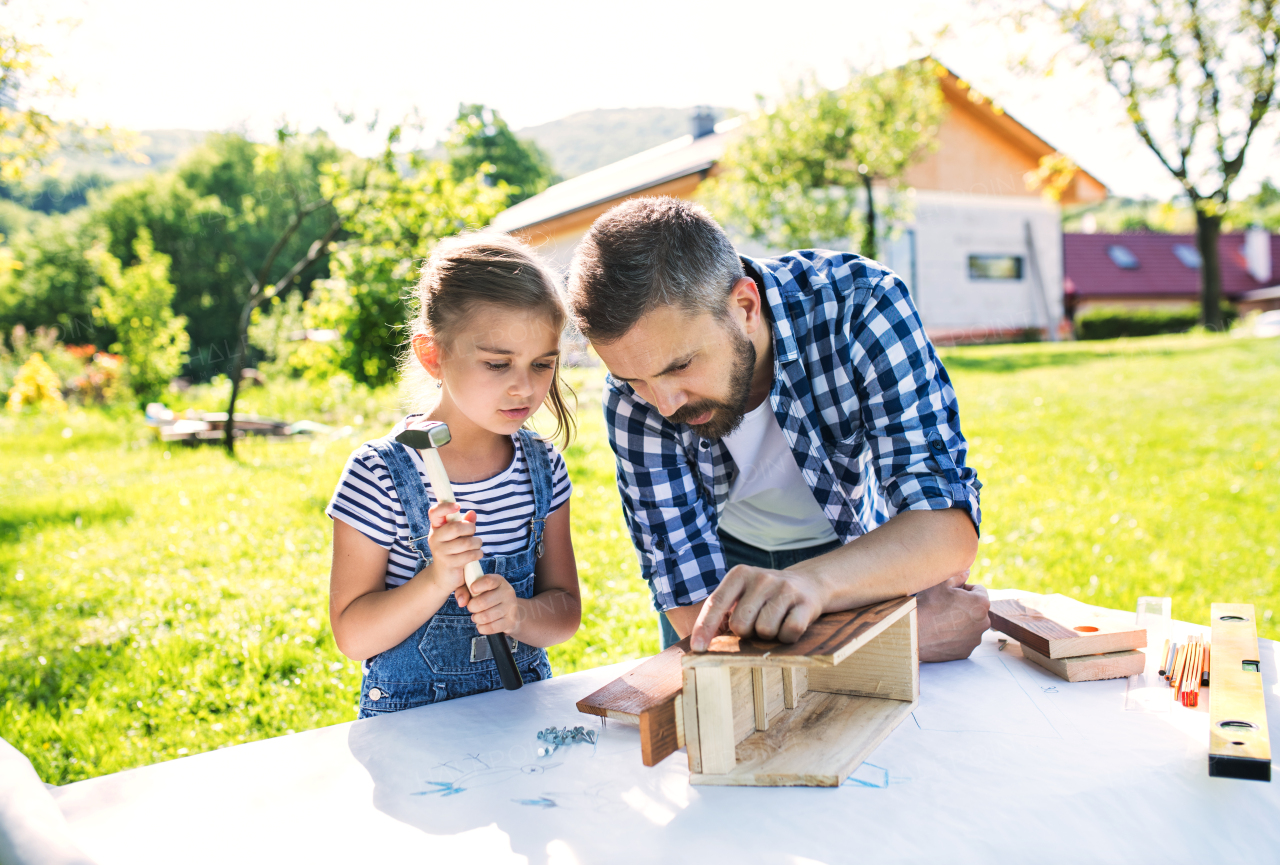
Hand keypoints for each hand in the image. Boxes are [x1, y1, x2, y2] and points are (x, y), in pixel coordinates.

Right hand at [420, 501, 481, 594]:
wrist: (444, 576)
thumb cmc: (453, 551)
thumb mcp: (458, 535)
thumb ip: (465, 523)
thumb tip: (472, 513)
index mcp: (436, 528)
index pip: (435, 513)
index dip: (445, 507)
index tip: (458, 506)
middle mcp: (435, 538)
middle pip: (455, 528)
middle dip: (470, 528)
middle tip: (473, 532)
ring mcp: (440, 552)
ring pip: (465, 542)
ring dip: (477, 543)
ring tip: (476, 545)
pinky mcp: (449, 564)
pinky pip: (469, 555)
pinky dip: (478, 553)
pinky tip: (477, 554)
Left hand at [460, 573, 519, 634]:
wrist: (511, 612)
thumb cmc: (489, 597)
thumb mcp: (478, 589)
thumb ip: (464, 590)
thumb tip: (461, 602)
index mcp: (499, 581)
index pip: (488, 581)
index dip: (477, 586)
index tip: (471, 590)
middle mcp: (507, 593)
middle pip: (482, 602)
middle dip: (471, 607)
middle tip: (472, 607)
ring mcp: (510, 608)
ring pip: (485, 617)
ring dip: (476, 618)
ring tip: (477, 616)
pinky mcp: (511, 621)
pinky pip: (490, 628)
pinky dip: (482, 628)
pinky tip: (483, 624)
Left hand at [689, 564, 825, 651]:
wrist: (809, 583)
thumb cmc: (766, 597)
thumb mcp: (743, 596)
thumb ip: (722, 615)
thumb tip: (701, 644)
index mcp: (739, 574)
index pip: (716, 603)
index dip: (704, 627)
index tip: (697, 648)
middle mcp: (761, 578)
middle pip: (741, 624)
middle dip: (746, 633)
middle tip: (757, 624)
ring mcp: (785, 589)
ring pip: (765, 631)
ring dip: (769, 636)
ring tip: (775, 622)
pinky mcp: (806, 602)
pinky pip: (789, 632)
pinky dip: (788, 638)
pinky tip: (790, 625)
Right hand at [916, 570, 989, 662]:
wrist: (912, 633)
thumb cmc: (927, 605)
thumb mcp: (941, 583)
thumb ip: (958, 575)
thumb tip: (967, 571)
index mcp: (982, 603)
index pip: (978, 590)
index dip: (963, 589)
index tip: (949, 594)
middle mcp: (984, 623)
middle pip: (976, 609)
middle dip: (964, 606)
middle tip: (944, 607)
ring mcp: (975, 639)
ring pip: (971, 625)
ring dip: (961, 622)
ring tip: (940, 621)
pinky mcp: (966, 652)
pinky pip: (964, 640)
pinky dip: (955, 636)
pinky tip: (940, 633)